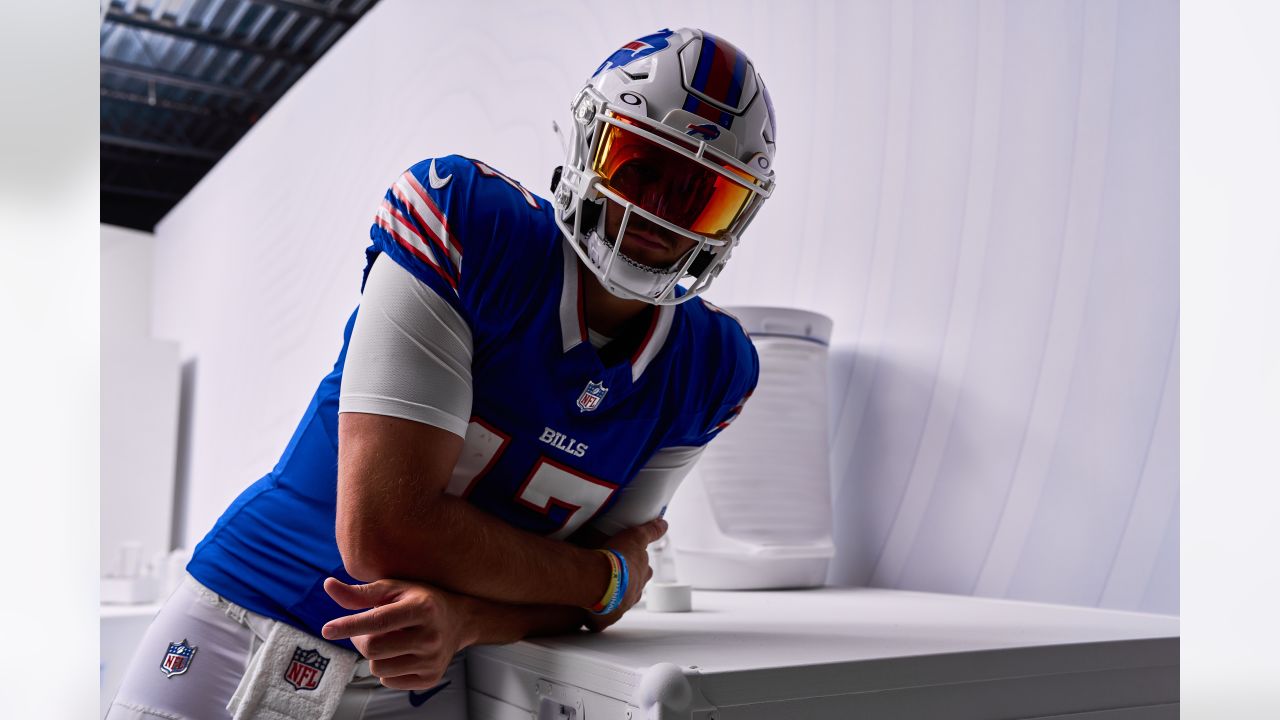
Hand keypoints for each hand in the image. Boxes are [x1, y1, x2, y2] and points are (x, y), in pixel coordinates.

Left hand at [321, 577, 469, 689]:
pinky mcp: (430, 679)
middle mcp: (430, 636)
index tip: (327, 630)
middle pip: (373, 649)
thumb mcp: (395, 589)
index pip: (378, 621)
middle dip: (360, 640)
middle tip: (367, 630)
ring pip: (378, 668)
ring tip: (389, 640)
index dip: (349, 626)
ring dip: (374, 656)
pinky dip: (387, 669)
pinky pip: (389, 682)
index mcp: (422, 608)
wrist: (459, 621)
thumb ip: (361, 592)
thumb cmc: (421, 600)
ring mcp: (432, 660)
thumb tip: (328, 585)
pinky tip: (400, 654)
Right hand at [584, 517, 667, 631]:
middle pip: (632, 590)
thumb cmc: (617, 558)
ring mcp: (619, 609)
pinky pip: (599, 621)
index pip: (642, 571)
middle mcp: (633, 594)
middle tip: (611, 578)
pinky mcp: (603, 620)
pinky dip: (594, 618)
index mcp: (641, 576)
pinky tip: (588, 614)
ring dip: (609, 600)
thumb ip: (651, 531)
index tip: (626, 563)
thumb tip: (664, 523)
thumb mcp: (636, 537)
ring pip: (616, 606)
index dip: (635, 567)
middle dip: (624, 585)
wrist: (599, 579)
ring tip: (597, 593)